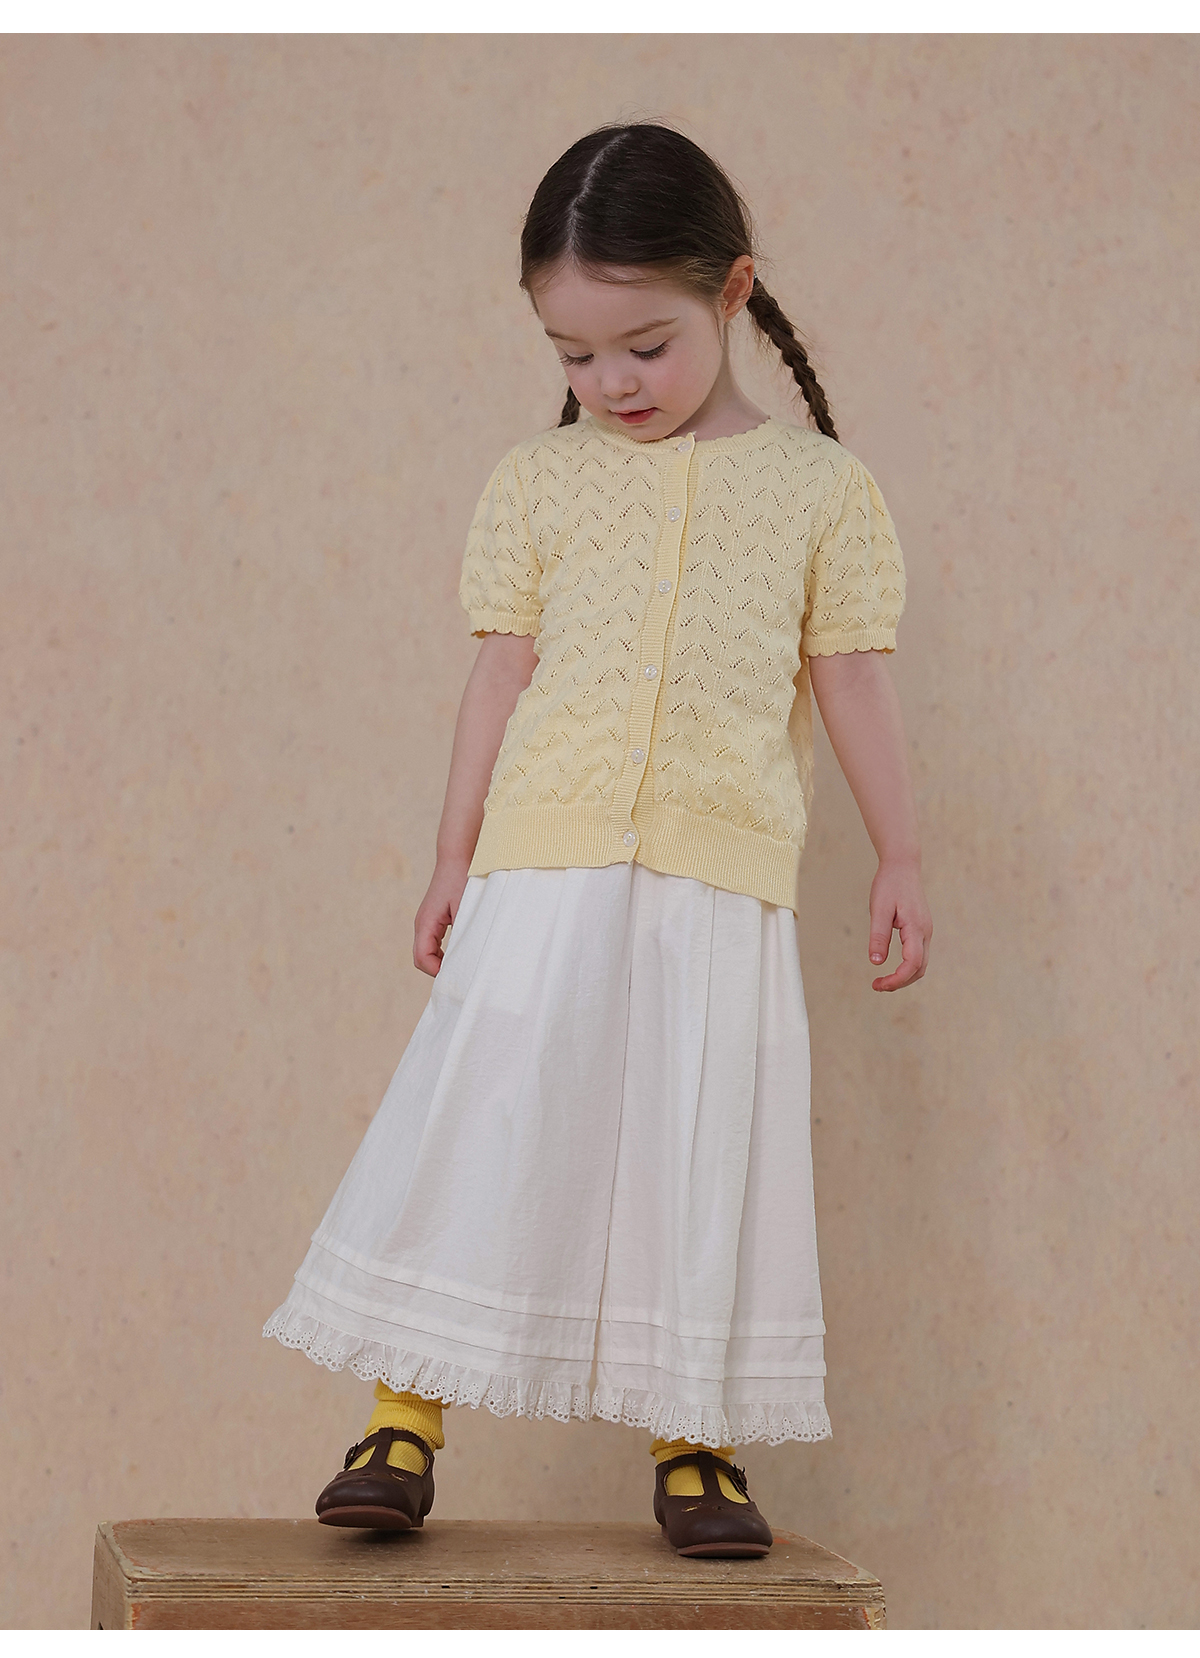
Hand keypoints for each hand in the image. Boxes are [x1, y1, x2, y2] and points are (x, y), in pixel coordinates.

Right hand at [413, 856, 470, 977]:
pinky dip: (444, 953)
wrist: (457, 857)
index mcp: (426, 923)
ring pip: (426, 953)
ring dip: (441, 962)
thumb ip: (464, 933)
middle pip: (422, 959)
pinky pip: (433, 944)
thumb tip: (468, 958)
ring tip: (462, 965)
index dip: (437, 972)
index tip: (458, 974)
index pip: (422, 958)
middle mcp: (421, 924)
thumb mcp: (466, 908)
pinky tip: (461, 952)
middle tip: (462, 975)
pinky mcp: (434, 920)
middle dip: (439, 970)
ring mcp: (426, 922)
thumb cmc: (462, 879)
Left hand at [868, 858, 931, 991]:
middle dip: (899, 982)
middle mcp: (925, 932)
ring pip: (920, 964)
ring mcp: (925, 931)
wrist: (902, 866)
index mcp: (916, 928)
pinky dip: (906, 967)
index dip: (897, 979)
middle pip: (919, 969)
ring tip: (882, 981)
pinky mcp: (921, 929)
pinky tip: (891, 968)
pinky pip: (918, 955)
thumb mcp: (878, 909)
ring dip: (903, 977)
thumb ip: (878, 935)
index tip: (878, 984)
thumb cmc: (889, 884)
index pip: (913, 963)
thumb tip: (876, 962)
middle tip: (876, 986)